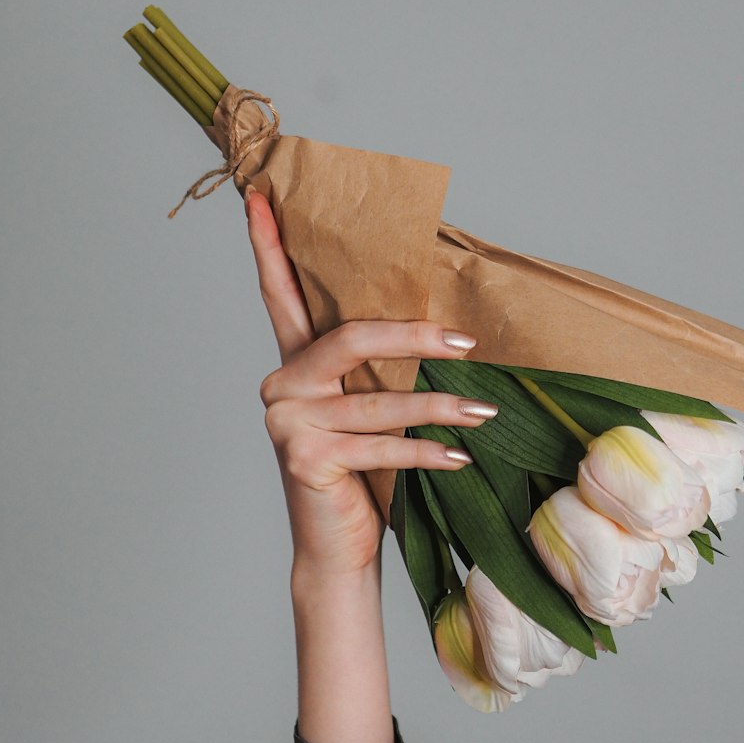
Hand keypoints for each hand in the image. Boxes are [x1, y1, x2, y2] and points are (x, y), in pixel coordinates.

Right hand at [245, 186, 498, 578]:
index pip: (279, 293)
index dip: (267, 244)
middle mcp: (282, 385)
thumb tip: (441, 325)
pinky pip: (380, 446)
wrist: (336, 548)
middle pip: (349, 339)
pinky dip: (426, 452)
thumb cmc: (361, 472)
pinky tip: (461, 457)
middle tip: (465, 345)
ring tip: (484, 411)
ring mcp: (288, 422)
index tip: (260, 194)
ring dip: (438, 407)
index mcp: (294, 363)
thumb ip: (376, 368)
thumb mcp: (367, 409)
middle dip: (412, 338)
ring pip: (376, 400)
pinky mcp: (305, 459)